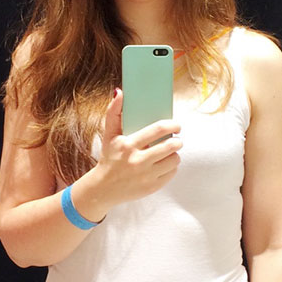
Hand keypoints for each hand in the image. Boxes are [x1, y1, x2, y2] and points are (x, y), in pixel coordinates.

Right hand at [91, 88, 181, 206]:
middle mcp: (138, 161)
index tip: (177, 125)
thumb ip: (113, 112)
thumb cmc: (109, 158)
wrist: (103, 188)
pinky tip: (163, 164)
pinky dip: (171, 168)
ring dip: (175, 154)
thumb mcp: (109, 135)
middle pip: (170, 146)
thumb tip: (120, 92)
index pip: (157, 130)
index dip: (172, 125)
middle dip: (177, 141)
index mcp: (128, 145)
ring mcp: (146, 176)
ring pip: (174, 160)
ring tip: (169, 152)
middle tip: (176, 140)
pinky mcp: (151, 187)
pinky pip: (172, 173)